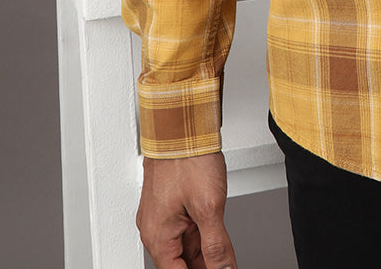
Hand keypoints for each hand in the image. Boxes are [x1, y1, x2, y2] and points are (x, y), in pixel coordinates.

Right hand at [137, 153, 236, 268]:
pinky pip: (185, 227)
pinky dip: (201, 234)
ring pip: (185, 245)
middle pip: (181, 262)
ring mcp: (162, 215)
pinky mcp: (171, 203)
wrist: (182, 124)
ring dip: (204, 251)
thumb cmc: (188, 157)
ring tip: (225, 254)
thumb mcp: (209, 206)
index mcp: (158, 237)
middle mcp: (155, 229)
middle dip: (204, 265)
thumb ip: (217, 245)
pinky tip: (217, 235)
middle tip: (225, 263)